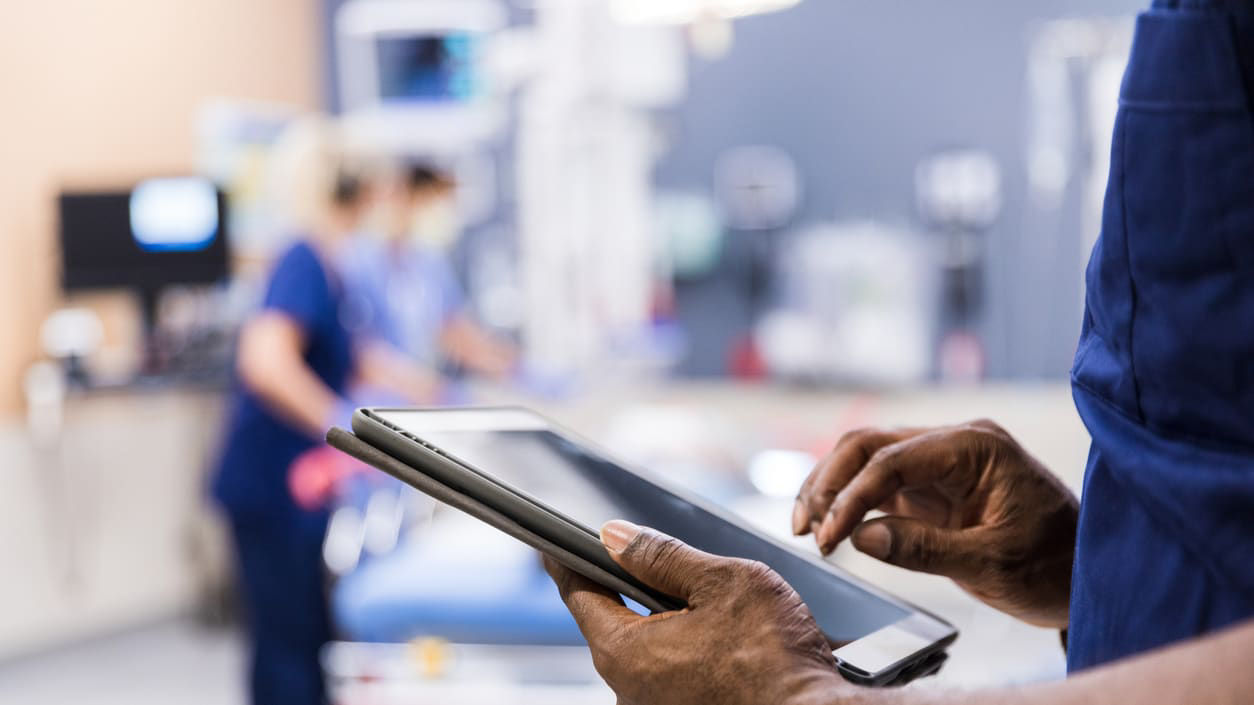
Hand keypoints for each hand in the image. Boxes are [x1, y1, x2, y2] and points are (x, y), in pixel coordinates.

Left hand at [544, 521, 853, 704]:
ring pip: (647, 652)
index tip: (556, 545)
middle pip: (614, 624)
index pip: (579, 594)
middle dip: (633, 592)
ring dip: (668, 625)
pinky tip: (725, 643)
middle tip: (659, 565)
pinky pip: (671, 676)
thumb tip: (615, 537)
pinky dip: (688, 652)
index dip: (569, 562)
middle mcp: (630, 692)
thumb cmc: (776, 659)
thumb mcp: (722, 582)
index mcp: (625, 653)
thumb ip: (662, 556)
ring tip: (714, 609)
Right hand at [794, 420, 1077, 627]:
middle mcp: (954, 443)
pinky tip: (829, 527)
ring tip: (805, 528)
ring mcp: (940, 463)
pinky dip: (849, 503)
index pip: (893, 459)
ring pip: (865, 460)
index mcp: (975, 447)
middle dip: (829, 483)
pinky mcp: (932, 487)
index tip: (828, 537)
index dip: (851, 497)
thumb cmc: (1056, 564)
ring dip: (831, 489)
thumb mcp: (993, 564)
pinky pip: (878, 484)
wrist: (1089, 573)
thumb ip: (925, 548)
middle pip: (869, 445)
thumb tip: (861, 536)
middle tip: (805, 529)